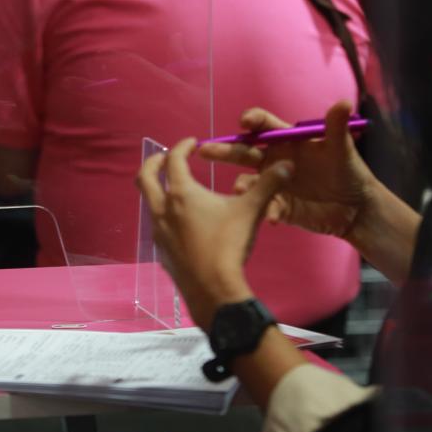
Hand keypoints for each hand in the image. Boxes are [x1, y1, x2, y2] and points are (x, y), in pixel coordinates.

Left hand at [135, 139, 292, 330]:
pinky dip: (164, 213)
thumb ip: (268, 185)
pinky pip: (156, 223)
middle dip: (154, 162)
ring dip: (158, 189)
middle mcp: (162, 208)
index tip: (192, 142)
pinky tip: (181, 221)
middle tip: (167, 158)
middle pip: (144, 176)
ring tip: (175, 189)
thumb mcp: (251, 211)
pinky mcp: (160, 249)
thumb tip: (287, 165)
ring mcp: (158, 230)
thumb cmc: (229, 245)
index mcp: (181, 193)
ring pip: (148, 201)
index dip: (182, 146)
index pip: (174, 159)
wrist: (214, 289)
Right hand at [197, 100, 376, 244]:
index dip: (252, 121)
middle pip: (243, 151)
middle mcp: (274, 159)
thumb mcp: (343, 150)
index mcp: (286, 141)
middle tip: (205, 150)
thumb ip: (337, 128)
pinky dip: (264, 211)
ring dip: (242, 185)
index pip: (263, 125)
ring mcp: (272, 183)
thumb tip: (343, 103)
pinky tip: (270, 217)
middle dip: (225, 150)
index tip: (245, 123)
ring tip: (240, 190)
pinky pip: (263, 207)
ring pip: (248, 182)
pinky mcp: (277, 206)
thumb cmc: (350, 173)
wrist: (356, 210)